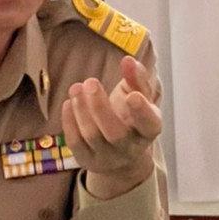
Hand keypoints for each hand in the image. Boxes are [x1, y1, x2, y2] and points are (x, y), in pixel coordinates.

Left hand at [60, 55, 161, 199]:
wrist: (121, 153)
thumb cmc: (131, 118)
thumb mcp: (140, 97)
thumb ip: (137, 79)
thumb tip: (129, 60)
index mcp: (148, 130)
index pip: (149, 125)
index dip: (141, 112)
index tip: (132, 95)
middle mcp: (129, 148)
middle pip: (115, 133)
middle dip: (101, 107)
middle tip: (91, 82)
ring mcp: (107, 157)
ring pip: (92, 136)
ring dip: (82, 109)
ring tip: (76, 87)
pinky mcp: (87, 159)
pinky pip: (75, 142)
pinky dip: (69, 121)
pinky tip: (69, 102)